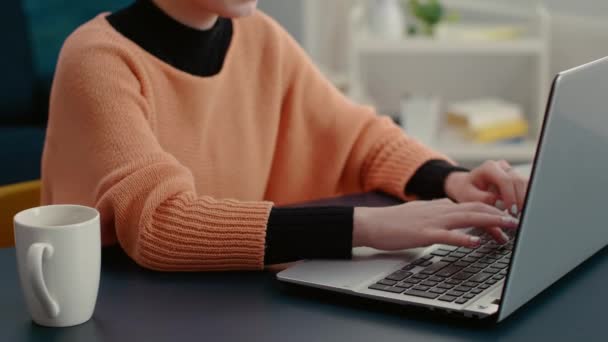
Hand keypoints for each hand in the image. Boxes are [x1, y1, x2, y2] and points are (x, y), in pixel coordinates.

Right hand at [353, 199, 518, 249]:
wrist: (371, 223)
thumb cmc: (393, 221)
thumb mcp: (420, 212)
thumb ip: (437, 211)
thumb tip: (452, 211)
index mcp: (439, 206)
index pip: (472, 204)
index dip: (492, 209)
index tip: (507, 216)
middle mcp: (439, 210)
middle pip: (475, 208)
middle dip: (499, 214)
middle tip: (518, 220)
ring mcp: (432, 221)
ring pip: (466, 218)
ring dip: (489, 222)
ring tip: (507, 227)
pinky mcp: (423, 234)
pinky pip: (447, 236)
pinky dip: (463, 239)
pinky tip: (476, 243)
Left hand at [444, 160, 528, 215]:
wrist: (465, 187)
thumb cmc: (466, 192)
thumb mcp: (469, 197)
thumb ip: (484, 199)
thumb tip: (500, 203)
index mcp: (489, 168)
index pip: (506, 180)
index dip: (511, 196)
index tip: (511, 211)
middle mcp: (502, 167)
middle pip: (519, 181)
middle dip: (520, 200)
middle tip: (518, 216)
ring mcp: (510, 171)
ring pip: (526, 183)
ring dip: (524, 199)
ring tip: (519, 215)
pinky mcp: (516, 179)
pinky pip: (526, 187)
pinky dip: (525, 199)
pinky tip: (521, 210)